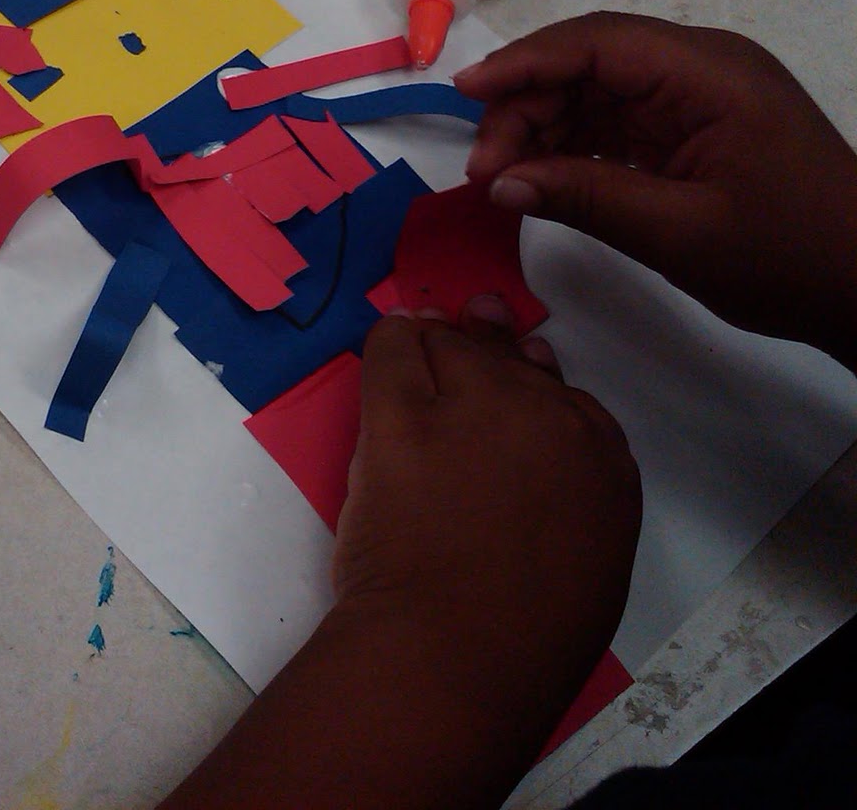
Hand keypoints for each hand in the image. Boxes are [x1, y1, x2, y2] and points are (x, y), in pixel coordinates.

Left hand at [159, 301, 639, 809]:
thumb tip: (535, 478)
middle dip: (481, 359)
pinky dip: (391, 340)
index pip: (563, 397)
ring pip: (451, 343)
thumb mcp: (586, 566)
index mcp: (604, 463)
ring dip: (434, 348)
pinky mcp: (403, 412)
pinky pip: (394, 346)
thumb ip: (570, 503)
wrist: (454, 653)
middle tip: (455, 353)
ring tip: (415, 351)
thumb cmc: (522, 640)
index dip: (525, 392)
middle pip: (507, 362)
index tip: (502, 398)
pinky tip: (390, 342)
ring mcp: (475, 406)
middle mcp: (548, 417)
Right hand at [456, 12, 856, 367]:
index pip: (599, 43)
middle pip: (590, 63)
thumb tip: (500, 183)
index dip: (525, 63)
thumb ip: (585, 198)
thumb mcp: (680, 232)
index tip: (465, 94)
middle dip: (526, 105)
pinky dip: (572, 146)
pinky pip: (617, 121)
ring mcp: (697, 99)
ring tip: (502, 179)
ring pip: (595, 91)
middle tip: (485, 170)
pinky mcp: (692, 130)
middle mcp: (702, 70)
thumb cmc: (788, 257)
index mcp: (709, 74)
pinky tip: (538, 177)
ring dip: (542, 128)